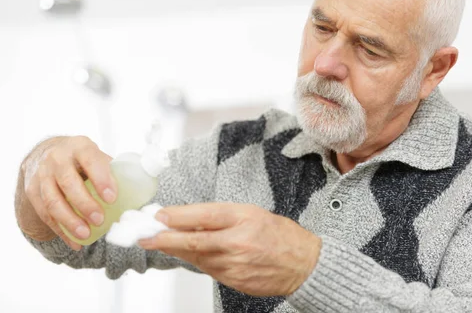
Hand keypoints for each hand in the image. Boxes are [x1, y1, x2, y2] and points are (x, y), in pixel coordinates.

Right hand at [19, 136, 115, 249]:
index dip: (101, 179)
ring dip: (70, 221)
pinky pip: (45, 214)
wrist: (48, 153)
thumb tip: (140, 193)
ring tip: (86, 234)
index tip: (112, 197)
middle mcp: (57, 158)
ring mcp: (41, 175)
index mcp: (80, 147)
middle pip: (69, 183)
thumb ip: (113, 170)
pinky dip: (61, 230)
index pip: (90, 160)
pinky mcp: (32, 191)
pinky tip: (75, 242)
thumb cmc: (82, 158)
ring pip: (53, 201)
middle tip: (100, 220)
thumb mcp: (96, 155)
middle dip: (84, 204)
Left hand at [138, 203, 321, 296]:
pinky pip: (208, 270)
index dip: (177, 216)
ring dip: (176, 250)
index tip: (159, 215)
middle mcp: (237, 242)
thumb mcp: (254, 214)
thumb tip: (191, 218)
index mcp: (244, 219)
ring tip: (161, 242)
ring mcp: (234, 265)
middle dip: (164, 238)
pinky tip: (189, 254)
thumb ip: (223, 216)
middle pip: (192, 240)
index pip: (203, 215)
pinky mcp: (234, 281)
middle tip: (145, 235)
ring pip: (196, 257)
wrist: (304, 265)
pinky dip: (196, 261)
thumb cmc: (281, 236)